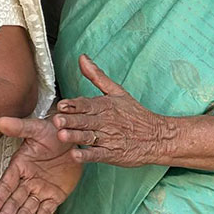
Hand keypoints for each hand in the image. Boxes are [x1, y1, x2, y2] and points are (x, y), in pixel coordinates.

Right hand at [0, 115, 84, 213]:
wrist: (74, 138)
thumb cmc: (53, 132)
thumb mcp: (37, 128)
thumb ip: (20, 128)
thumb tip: (1, 121)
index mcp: (19, 166)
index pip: (6, 184)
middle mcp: (27, 180)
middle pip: (15, 200)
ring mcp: (41, 189)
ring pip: (28, 208)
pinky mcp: (55, 195)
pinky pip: (46, 209)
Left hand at [52, 55, 175, 168]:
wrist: (158, 137)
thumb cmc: (135, 114)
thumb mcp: (117, 92)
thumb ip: (97, 76)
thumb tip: (82, 58)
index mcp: (105, 106)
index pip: (87, 104)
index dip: (73, 105)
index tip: (61, 105)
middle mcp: (106, 122)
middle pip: (85, 120)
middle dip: (70, 120)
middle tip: (56, 120)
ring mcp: (109, 139)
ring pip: (88, 137)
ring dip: (75, 137)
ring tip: (62, 135)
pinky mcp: (112, 154)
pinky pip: (97, 155)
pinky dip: (87, 155)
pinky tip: (75, 156)